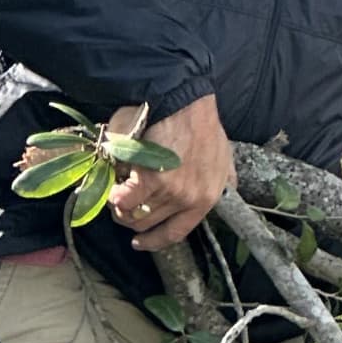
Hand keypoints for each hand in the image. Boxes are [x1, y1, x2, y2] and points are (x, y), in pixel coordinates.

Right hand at [108, 95, 236, 252]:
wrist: (183, 100)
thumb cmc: (200, 122)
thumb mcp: (224, 155)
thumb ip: (225, 175)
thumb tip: (228, 187)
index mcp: (208, 197)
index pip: (178, 232)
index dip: (155, 241)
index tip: (140, 242)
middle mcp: (190, 199)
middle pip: (148, 223)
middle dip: (130, 217)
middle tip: (120, 203)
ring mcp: (170, 191)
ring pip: (133, 213)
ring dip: (119, 204)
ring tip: (115, 189)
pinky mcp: (150, 179)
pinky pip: (123, 198)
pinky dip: (114, 193)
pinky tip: (112, 184)